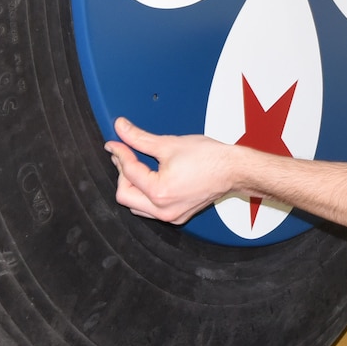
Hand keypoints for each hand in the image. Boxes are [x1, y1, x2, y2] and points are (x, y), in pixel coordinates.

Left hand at [106, 117, 245, 224]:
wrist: (232, 169)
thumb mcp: (169, 144)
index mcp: (159, 192)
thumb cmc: (209, 158)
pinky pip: (150, 210)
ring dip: (132, 186)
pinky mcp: (177, 216)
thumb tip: (121, 129)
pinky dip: (145, 195)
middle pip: (125, 196)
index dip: (119, 153)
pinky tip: (149, 179)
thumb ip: (139, 138)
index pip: (128, 172)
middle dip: (122, 174)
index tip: (114, 142)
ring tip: (136, 166)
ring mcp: (171, 216)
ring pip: (136, 206)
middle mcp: (164, 210)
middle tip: (124, 155)